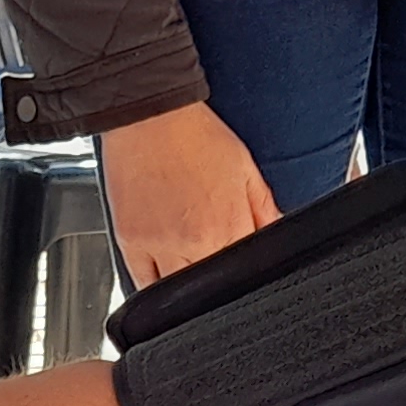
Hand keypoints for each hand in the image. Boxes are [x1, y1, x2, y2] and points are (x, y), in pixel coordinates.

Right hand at [98, 102, 280, 283]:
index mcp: (229, 227)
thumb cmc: (196, 135)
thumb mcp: (245, 168)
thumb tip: (275, 235)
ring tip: (183, 249)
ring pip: (175, 289)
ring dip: (182, 281)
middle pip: (208, 285)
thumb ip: (264, 209)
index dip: (238, 263)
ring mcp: (159, 246)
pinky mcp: (130, 242)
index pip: (241, 270)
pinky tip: (159, 262)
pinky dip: (152, 281)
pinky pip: (141, 281)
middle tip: (205, 245)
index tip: (232, 253)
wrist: (151, 116)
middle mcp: (195, 244)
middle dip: (211, 273)